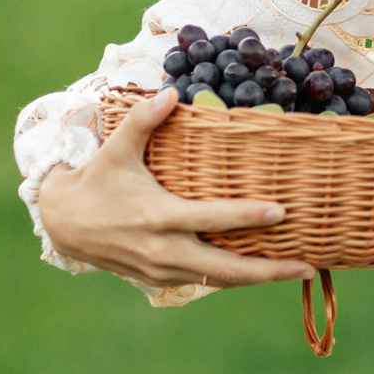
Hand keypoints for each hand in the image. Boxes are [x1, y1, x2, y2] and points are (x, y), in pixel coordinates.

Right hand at [38, 86, 313, 292]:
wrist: (64, 224)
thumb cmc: (96, 181)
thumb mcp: (115, 149)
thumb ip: (143, 120)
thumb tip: (170, 92)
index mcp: (158, 217)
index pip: (211, 220)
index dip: (246, 217)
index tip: (281, 212)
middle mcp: (163, 250)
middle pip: (225, 269)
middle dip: (269, 271)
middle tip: (309, 266)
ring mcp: (162, 270)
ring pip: (218, 280)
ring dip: (257, 278)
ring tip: (298, 270)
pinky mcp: (158, 280)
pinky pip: (203, 281)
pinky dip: (232, 278)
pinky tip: (260, 272)